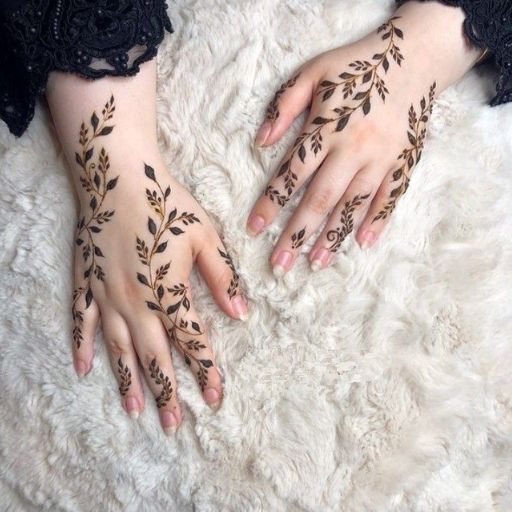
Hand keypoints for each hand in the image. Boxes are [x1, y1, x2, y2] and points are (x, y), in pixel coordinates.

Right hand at [47, 63, 247, 434]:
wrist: (119, 174)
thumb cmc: (166, 203)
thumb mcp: (206, 236)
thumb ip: (223, 278)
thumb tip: (242, 314)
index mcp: (169, 290)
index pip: (193, 341)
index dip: (207, 371)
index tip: (215, 398)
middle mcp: (137, 301)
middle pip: (155, 355)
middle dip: (167, 390)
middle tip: (174, 423)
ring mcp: (107, 294)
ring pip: (120, 348)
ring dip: (129, 381)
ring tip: (136, 411)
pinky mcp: (87, 281)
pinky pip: (83, 321)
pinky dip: (83, 346)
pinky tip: (84, 370)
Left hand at [247, 0, 480, 274]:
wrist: (414, 57)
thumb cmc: (356, 67)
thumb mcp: (313, 73)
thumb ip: (285, 106)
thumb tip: (260, 142)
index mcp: (328, 128)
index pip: (292, 174)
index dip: (271, 203)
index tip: (254, 229)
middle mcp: (354, 149)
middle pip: (320, 199)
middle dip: (297, 235)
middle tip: (280, 265)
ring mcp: (382, 159)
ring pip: (353, 205)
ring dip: (333, 236)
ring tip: (316, 263)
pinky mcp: (404, 163)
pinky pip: (390, 198)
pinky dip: (377, 221)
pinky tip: (362, 243)